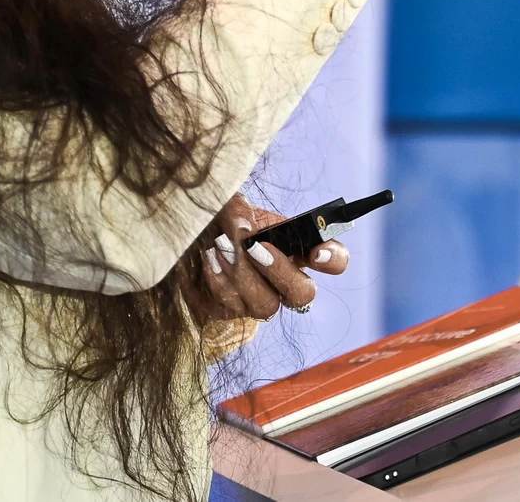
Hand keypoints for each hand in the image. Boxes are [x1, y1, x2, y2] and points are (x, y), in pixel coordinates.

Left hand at [194, 195, 349, 321]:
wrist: (185, 240)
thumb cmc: (217, 220)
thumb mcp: (230, 206)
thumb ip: (239, 211)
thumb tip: (244, 229)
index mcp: (298, 249)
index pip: (335, 260)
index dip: (333, 258)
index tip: (317, 252)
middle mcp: (285, 281)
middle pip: (303, 294)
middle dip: (280, 271)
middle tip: (255, 248)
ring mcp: (260, 300)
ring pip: (266, 305)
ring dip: (244, 275)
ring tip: (221, 246)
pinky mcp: (231, 312)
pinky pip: (232, 307)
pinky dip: (220, 281)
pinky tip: (209, 259)